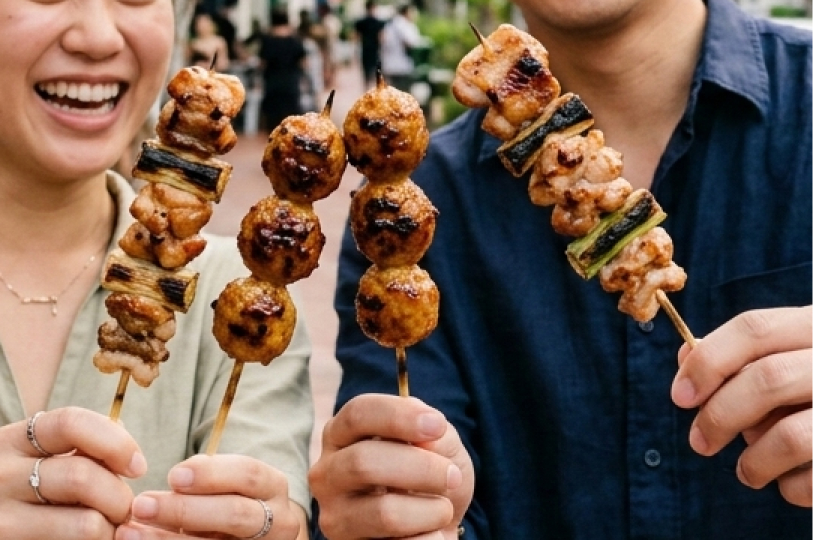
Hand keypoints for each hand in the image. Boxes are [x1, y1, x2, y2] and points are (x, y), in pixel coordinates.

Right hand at [0, 406, 145, 538]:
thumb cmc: (25, 487)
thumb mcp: (38, 457)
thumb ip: (80, 446)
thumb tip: (124, 440)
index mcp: (14, 441)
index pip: (71, 424)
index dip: (116, 443)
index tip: (138, 466)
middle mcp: (2, 477)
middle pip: (82, 477)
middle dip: (119, 496)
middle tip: (124, 509)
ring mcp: (4, 520)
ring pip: (85, 524)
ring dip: (111, 528)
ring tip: (109, 527)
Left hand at [116, 454, 303, 539]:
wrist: (257, 538)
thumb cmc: (234, 502)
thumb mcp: (231, 485)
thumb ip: (209, 479)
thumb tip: (177, 478)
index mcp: (273, 487)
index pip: (248, 474)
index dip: (211, 474)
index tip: (172, 476)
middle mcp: (279, 521)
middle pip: (235, 514)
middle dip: (184, 510)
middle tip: (141, 505)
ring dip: (167, 539)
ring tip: (129, 532)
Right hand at [309, 394, 473, 539]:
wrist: (436, 525)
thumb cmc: (429, 476)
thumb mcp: (439, 444)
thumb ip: (433, 435)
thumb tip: (426, 439)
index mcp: (342, 435)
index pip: (357, 414)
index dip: (398, 416)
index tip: (437, 426)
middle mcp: (328, 473)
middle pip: (363, 462)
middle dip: (422, 468)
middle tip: (452, 476)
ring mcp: (335, 517)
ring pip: (384, 513)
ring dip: (432, 510)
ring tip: (442, 509)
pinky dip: (431, 537)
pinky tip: (430, 532)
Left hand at [671, 306, 811, 506]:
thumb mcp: (789, 352)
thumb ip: (742, 353)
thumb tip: (686, 358)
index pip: (754, 329)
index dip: (708, 362)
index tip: (680, 396)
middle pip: (766, 379)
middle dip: (719, 416)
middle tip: (699, 442)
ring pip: (790, 435)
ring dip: (753, 461)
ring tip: (747, 472)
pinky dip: (792, 487)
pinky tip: (789, 483)